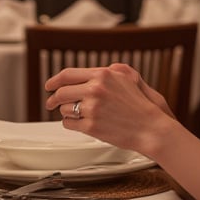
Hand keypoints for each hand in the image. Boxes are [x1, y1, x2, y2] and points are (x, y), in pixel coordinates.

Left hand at [44, 63, 174, 150]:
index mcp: (102, 75)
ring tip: (77, 114)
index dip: (54, 80)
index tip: (49, 86)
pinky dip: (70, 124)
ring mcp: (92, 108)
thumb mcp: (127, 78)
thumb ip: (108, 72)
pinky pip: (69, 124)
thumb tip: (92, 72)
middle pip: (61, 92)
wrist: (150, 127)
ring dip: (66, 112)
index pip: (68, 74)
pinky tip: (79, 123)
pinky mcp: (91, 126)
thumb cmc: (140, 105)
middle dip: (53, 99)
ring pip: (64, 109)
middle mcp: (95, 90)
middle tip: (51, 103)